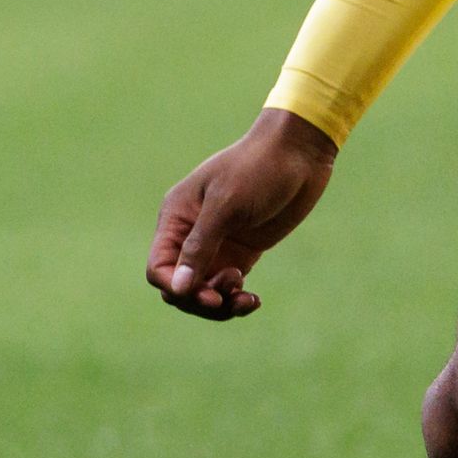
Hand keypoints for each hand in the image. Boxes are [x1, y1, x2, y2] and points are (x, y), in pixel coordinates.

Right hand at [146, 108, 338, 320]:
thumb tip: (178, 289)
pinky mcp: (241, 252)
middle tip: (227, 297)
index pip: (159, 267)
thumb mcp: (226, 205)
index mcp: (177, 218)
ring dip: (221, 303)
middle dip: (200, 299)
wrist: (298, 154)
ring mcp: (217, 245)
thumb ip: (200, 247)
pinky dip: (236, 299)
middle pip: (180, 285)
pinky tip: (254, 299)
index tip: (207, 294)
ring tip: (246, 298)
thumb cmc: (257, 169)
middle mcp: (191, 234)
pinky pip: (228, 287)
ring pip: (203, 291)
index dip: (176, 287)